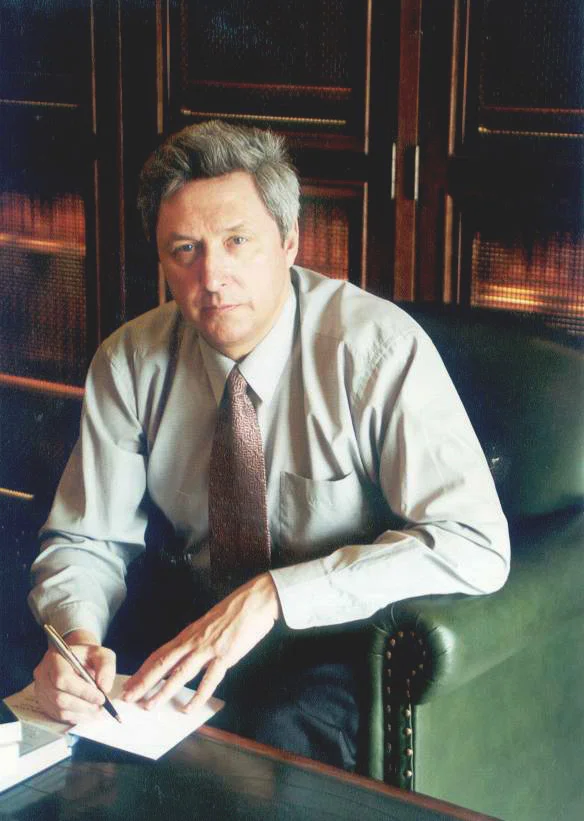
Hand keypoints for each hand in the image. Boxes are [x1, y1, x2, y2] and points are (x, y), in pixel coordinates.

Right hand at [33, 629, 115, 723]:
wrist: (76, 659)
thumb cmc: (88, 656)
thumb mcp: (101, 654)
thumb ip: (106, 667)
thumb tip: (104, 687)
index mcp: (55, 658)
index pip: (63, 679)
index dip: (83, 691)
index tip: (101, 698)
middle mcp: (43, 675)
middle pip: (59, 698)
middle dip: (83, 705)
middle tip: (100, 707)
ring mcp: (41, 691)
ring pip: (59, 709)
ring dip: (81, 713)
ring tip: (97, 710)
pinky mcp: (44, 703)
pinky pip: (58, 716)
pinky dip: (76, 717)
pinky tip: (88, 713)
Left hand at [122, 573, 279, 712]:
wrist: (255, 600)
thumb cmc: (234, 611)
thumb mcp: (208, 624)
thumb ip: (196, 640)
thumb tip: (186, 656)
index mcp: (188, 634)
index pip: (159, 654)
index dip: (143, 670)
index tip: (130, 684)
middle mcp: (194, 641)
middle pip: (162, 663)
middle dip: (143, 682)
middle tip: (127, 697)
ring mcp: (208, 649)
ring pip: (180, 673)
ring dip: (163, 691)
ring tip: (149, 705)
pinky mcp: (225, 656)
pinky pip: (209, 680)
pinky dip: (197, 697)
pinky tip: (188, 708)